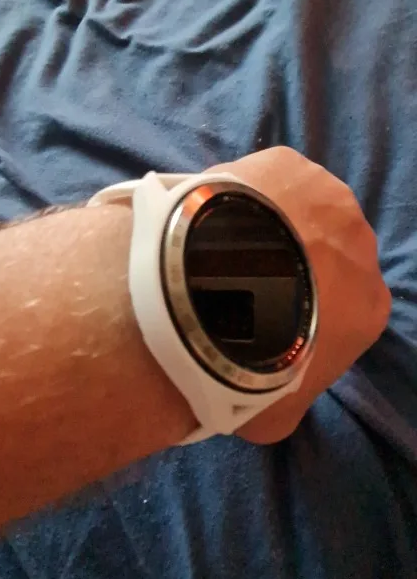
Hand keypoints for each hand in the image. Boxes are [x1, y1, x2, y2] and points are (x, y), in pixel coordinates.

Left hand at [206, 147, 390, 445]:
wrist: (212, 293)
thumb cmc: (250, 364)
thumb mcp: (274, 416)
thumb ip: (286, 403)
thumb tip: (272, 404)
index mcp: (369, 306)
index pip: (344, 312)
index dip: (304, 318)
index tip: (266, 325)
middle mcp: (362, 246)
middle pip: (325, 258)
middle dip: (291, 269)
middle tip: (238, 287)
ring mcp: (328, 196)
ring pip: (298, 213)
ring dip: (270, 228)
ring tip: (218, 248)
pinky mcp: (288, 162)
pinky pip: (267, 180)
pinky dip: (244, 195)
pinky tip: (209, 214)